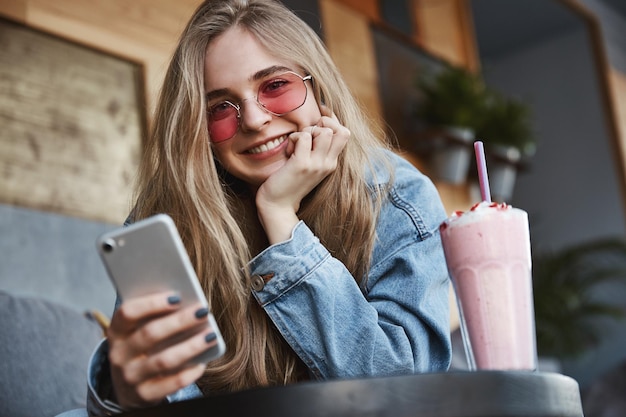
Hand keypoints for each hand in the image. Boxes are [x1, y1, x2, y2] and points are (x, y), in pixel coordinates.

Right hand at [106, 292, 216, 408]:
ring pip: (164, 360)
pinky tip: (202, 362)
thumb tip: (186, 302)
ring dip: (191, 346)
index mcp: (116, 332)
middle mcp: (119, 355)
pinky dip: (189, 372)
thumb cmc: (141, 349)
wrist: (129, 390)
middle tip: (203, 311)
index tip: (177, 296)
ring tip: (211, 335)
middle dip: (180, 321)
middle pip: (150, 334)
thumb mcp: (137, 332)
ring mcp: (130, 377)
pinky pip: (172, 383)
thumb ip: (155, 316)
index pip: (127, 313)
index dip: (151, 303)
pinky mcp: (144, 395)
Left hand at [255, 106, 349, 243]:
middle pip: (340, 130)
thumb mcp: (308, 165)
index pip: (344, 133)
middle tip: (305, 137)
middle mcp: (328, 163)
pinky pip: (303, 137)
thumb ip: (315, 148)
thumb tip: (316, 124)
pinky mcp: (302, 164)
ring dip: (307, 132)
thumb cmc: (289, 183)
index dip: (332, 122)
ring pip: (323, 131)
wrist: (278, 206)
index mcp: (331, 163)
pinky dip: (293, 138)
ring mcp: (317, 164)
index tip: (317, 123)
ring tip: (296, 145)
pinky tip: (288, 152)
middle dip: (321, 125)